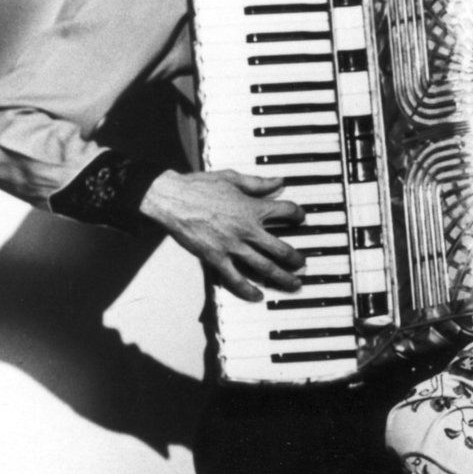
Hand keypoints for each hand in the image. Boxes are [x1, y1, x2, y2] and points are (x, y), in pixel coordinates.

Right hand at [140, 168, 305, 300]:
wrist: (170, 199)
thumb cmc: (197, 187)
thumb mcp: (231, 177)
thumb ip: (257, 183)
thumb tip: (278, 181)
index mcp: (252, 208)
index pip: (286, 211)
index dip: (298, 214)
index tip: (300, 217)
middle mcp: (247, 230)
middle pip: (282, 248)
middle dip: (296, 258)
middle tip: (302, 263)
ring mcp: (233, 247)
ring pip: (265, 267)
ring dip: (283, 278)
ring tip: (293, 284)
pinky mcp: (216, 258)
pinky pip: (236, 279)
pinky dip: (248, 290)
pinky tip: (257, 295)